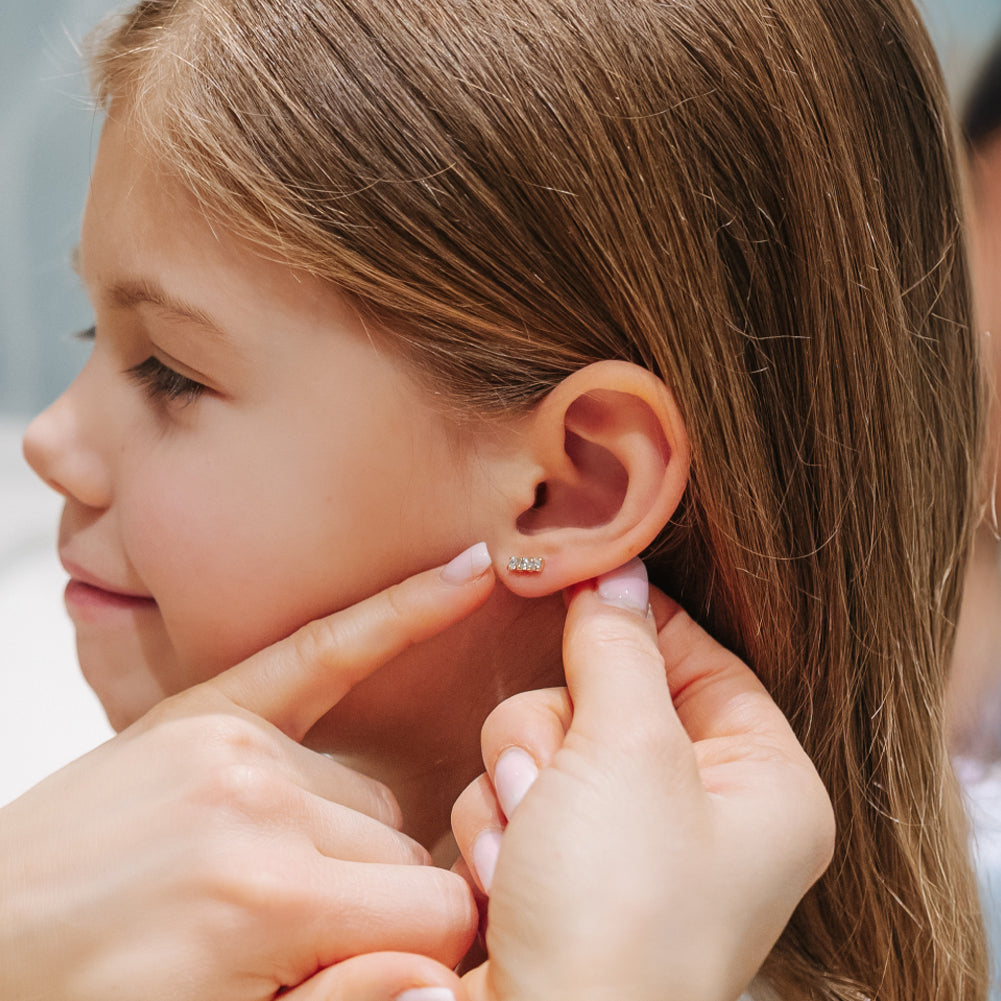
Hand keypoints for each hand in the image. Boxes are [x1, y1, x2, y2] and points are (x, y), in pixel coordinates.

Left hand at [0, 544, 493, 1000]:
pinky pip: (327, 650)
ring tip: (267, 892)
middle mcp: (257, 803)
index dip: (422, 955)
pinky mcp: (210, 705)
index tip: (382, 972)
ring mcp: (232, 742)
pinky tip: (466, 575)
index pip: (438, 912)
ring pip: (370, 800)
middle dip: (376, 910)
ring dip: (347, 848)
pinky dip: (402, 616)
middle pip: (404, 853)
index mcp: (266, 903)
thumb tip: (441, 980)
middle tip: (302, 952)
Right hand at [316, 558, 833, 1000]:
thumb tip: (618, 568)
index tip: (583, 583)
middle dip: (558, 731)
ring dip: (519, 780)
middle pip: (610, 697)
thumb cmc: (616, 911)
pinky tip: (503, 873)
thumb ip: (618, 648)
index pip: (705, 661)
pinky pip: (520, 793)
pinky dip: (499, 824)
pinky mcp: (567, 867)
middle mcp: (702, 813)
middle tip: (547, 780)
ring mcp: (630, 843)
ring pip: (551, 740)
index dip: (641, 622)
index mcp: (761, 783)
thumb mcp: (627, 751)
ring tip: (523, 842)